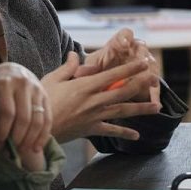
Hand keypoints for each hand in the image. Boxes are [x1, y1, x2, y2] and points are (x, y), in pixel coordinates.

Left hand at [0, 63, 51, 171]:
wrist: (11, 70)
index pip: (6, 112)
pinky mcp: (46, 96)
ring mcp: (37, 89)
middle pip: (24, 117)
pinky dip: (43, 136)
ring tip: (21, 151)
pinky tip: (36, 148)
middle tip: (9, 152)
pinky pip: (47, 119)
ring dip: (30, 139)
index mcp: (4, 83)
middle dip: (17, 138)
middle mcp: (23, 84)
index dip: (2, 131)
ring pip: (38, 120)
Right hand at [41, 52, 159, 142]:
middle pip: (123, 91)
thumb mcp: (52, 80)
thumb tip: (73, 54)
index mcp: (85, 86)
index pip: (113, 75)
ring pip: (122, 111)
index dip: (130, 68)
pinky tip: (137, 136)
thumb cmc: (40, 102)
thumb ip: (67, 68)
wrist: (34, 130)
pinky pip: (110, 131)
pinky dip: (124, 133)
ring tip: (157, 107)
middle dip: (141, 84)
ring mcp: (94, 116)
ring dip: (141, 109)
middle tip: (156, 79)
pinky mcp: (90, 129)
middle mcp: (94, 100)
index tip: (144, 63)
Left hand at [77, 28, 160, 104]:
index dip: (125, 38)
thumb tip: (78, 72)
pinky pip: (153, 85)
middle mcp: (135, 50)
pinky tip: (154, 102)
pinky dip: (154, 94)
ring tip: (152, 83)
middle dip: (142, 57)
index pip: (125, 34)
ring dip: (151, 75)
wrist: (109, 76)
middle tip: (143, 63)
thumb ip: (87, 69)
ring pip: (151, 66)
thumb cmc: (101, 66)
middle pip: (142, 50)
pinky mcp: (150, 77)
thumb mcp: (93, 66)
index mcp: (120, 43)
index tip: (123, 43)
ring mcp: (145, 62)